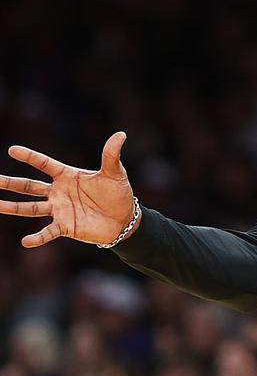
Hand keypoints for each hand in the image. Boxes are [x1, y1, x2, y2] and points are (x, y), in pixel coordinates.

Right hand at [0, 132, 137, 247]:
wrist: (125, 220)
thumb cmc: (119, 194)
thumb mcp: (115, 173)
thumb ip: (111, 155)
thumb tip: (121, 134)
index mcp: (68, 176)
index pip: (45, 164)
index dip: (30, 157)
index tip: (12, 150)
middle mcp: (59, 192)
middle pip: (29, 186)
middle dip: (10, 183)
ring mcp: (60, 210)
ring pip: (30, 208)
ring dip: (12, 207)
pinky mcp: (65, 227)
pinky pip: (48, 232)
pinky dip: (37, 237)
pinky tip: (26, 241)